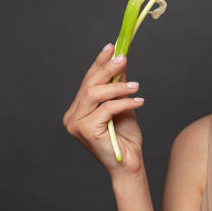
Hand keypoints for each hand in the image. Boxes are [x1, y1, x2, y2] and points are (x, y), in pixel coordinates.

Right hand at [63, 43, 145, 179]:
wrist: (130, 164)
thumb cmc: (126, 137)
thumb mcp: (123, 105)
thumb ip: (118, 86)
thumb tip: (121, 62)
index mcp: (78, 109)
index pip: (87, 81)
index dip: (99, 62)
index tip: (112, 47)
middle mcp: (73, 116)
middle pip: (89, 84)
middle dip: (107, 68)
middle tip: (124, 58)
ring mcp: (76, 124)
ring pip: (94, 93)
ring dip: (117, 86)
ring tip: (136, 86)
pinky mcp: (86, 130)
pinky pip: (106, 108)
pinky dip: (124, 102)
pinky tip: (139, 101)